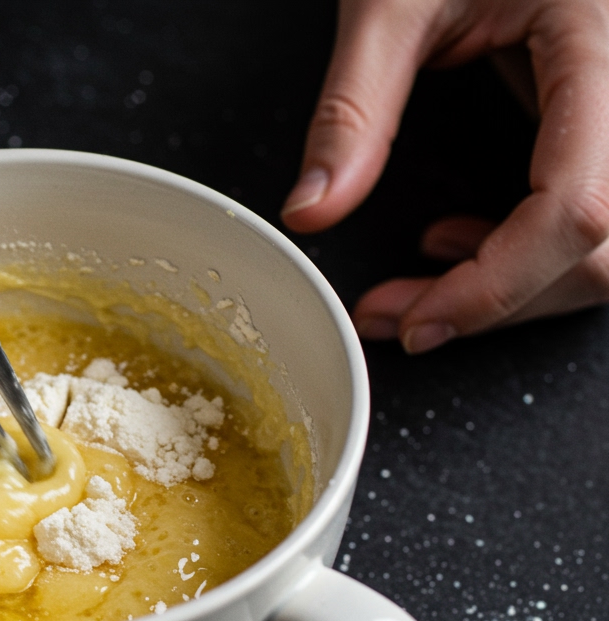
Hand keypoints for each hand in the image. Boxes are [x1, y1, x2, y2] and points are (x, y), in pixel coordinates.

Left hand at [281, 0, 608, 352]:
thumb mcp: (391, 1)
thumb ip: (353, 108)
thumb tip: (312, 211)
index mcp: (601, 41)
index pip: (579, 205)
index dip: (498, 284)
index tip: (416, 318)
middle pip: (605, 245)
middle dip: (500, 299)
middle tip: (401, 313)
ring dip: (516, 285)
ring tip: (424, 278)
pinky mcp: (604, 117)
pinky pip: (592, 211)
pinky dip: (528, 251)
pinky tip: (459, 238)